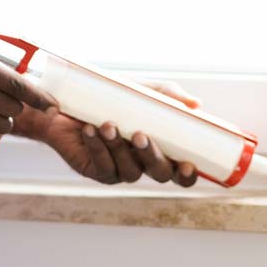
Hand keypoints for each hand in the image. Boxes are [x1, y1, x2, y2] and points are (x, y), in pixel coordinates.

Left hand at [15, 80, 202, 187]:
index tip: (188, 164)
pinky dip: (97, 147)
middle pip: (159, 174)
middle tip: (140, 135)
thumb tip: (196, 104)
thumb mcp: (143, 90)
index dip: (187, 175)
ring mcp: (119, 170)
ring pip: (129, 171)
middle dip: (151, 156)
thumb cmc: (113, 96)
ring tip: (108, 125)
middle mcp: (142, 163)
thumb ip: (169, 95)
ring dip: (119, 148)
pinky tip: (89, 130)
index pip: (180, 171)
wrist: (70, 98)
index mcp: (160, 148)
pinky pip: (101, 166)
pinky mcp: (95, 170)